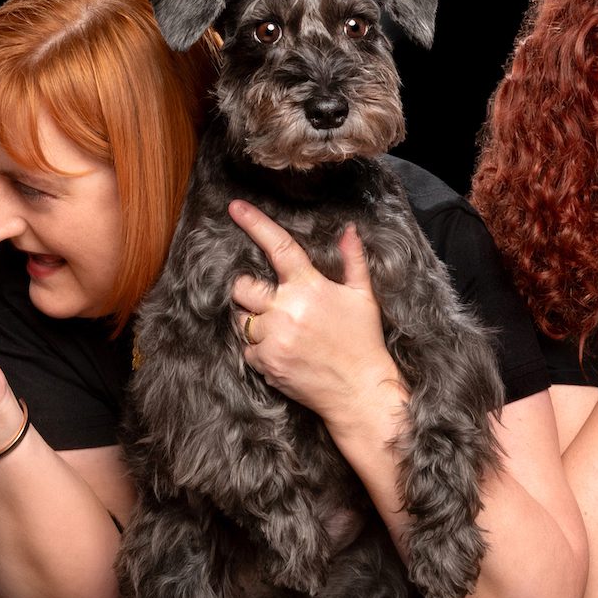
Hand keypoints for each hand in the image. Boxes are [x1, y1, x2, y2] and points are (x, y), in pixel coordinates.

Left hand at [227, 200, 398, 431]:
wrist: (359, 390)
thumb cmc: (363, 341)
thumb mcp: (363, 297)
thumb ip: (352, 260)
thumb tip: (348, 230)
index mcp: (309, 287)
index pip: (278, 246)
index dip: (255, 223)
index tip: (234, 207)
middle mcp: (287, 309)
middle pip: (242, 287)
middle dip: (248, 291)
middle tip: (267, 300)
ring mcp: (273, 337)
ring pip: (240, 319)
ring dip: (252, 320)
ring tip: (279, 329)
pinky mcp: (265, 362)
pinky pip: (246, 348)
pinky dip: (258, 348)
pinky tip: (281, 350)